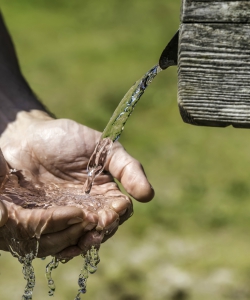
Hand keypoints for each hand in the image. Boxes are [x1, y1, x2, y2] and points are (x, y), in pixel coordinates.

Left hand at [0, 110, 153, 258]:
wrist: (28, 137)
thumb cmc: (68, 139)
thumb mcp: (103, 147)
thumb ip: (127, 168)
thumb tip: (149, 196)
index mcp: (105, 191)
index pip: (119, 210)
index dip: (118, 214)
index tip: (112, 212)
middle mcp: (89, 206)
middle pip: (102, 228)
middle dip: (101, 232)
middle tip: (95, 229)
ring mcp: (67, 214)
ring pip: (81, 237)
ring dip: (83, 242)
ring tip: (80, 241)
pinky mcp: (46, 219)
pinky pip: (57, 238)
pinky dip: (62, 246)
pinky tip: (62, 249)